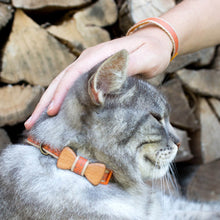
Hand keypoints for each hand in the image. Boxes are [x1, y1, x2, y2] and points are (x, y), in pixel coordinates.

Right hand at [24, 26, 171, 129]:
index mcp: (98, 55)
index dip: (60, 93)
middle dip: (46, 101)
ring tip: (37, 120)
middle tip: (32, 122)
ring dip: (49, 101)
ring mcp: (90, 66)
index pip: (73, 75)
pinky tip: (57, 111)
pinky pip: (73, 86)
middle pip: (61, 80)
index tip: (50, 111)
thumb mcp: (144, 58)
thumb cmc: (152, 51)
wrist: (156, 42)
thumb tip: (100, 86)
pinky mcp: (94, 73)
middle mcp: (89, 59)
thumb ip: (125, 68)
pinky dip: (62, 99)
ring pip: (63, 83)